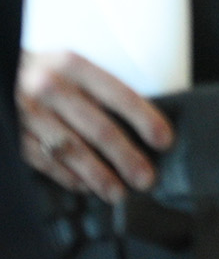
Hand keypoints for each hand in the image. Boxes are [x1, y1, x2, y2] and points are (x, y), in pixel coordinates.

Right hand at [17, 49, 172, 201]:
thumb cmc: (43, 72)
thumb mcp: (70, 67)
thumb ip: (97, 90)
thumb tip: (139, 123)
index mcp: (73, 66)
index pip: (120, 95)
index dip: (145, 120)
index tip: (163, 140)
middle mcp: (50, 88)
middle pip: (98, 129)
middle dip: (126, 157)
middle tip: (145, 178)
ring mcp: (28, 113)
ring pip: (71, 150)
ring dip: (98, 175)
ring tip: (118, 193)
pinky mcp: (11, 134)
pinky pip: (44, 160)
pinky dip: (67, 176)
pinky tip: (85, 187)